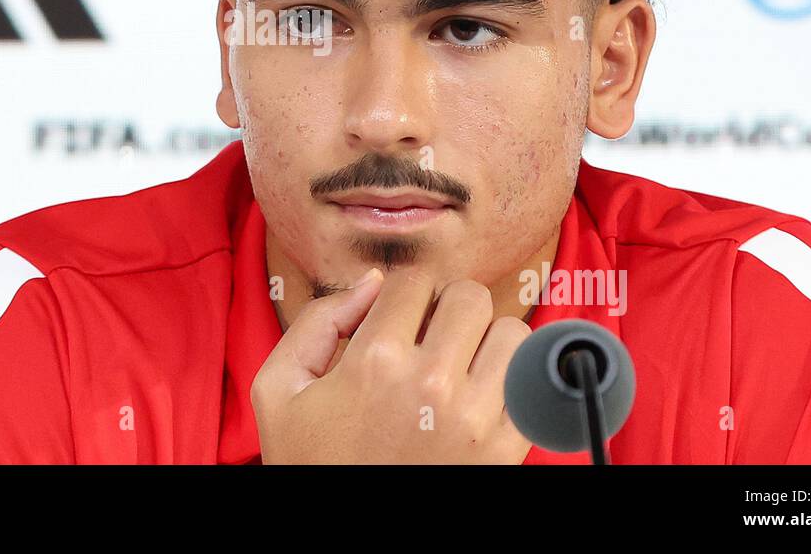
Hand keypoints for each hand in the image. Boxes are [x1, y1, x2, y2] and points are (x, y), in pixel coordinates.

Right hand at [252, 267, 533, 463]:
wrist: (342, 538)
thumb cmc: (311, 463)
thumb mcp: (278, 390)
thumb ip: (316, 322)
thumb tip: (372, 283)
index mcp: (374, 361)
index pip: (413, 281)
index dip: (402, 295)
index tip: (397, 321)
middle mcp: (430, 384)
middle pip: (470, 297)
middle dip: (448, 309)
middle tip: (431, 338)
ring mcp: (472, 419)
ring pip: (512, 332)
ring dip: (487, 340)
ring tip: (462, 364)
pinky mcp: (504, 451)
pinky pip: (531, 384)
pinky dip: (513, 381)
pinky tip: (481, 394)